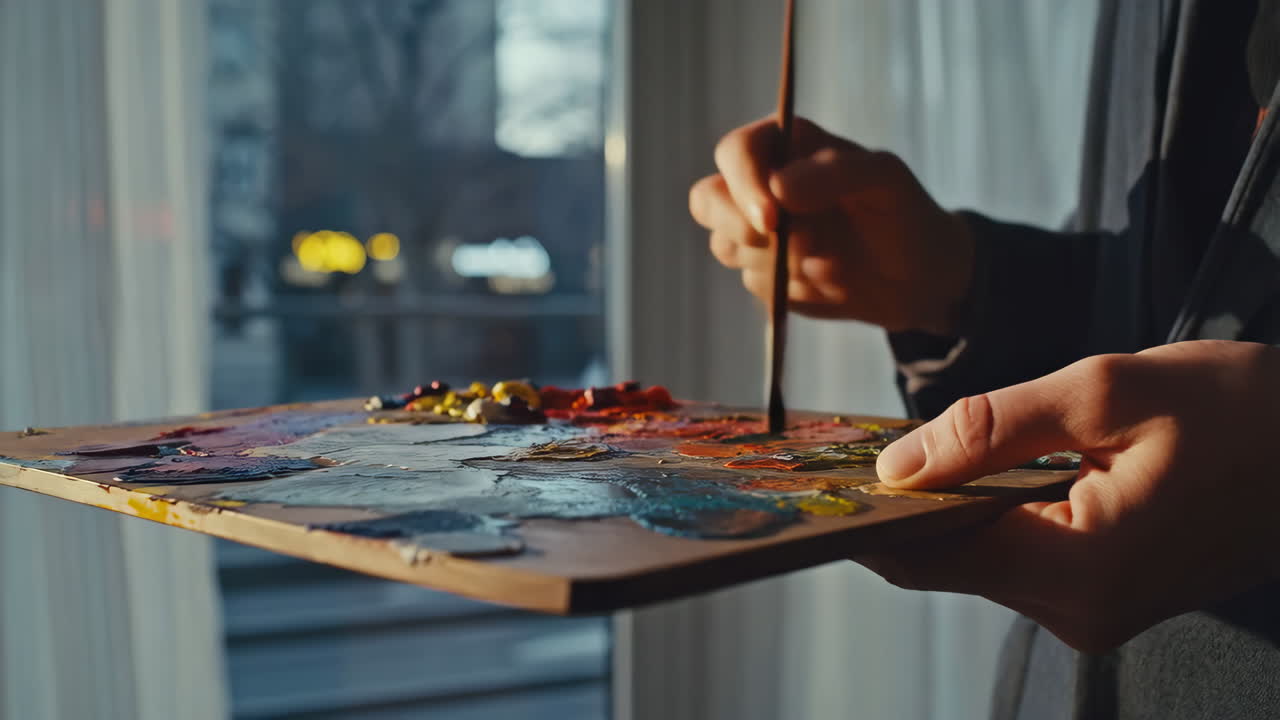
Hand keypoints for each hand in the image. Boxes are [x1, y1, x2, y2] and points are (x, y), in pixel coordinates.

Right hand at [689, 116, 973, 334]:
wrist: (917, 278)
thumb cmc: (902, 213)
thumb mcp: (885, 179)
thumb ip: (836, 173)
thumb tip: (778, 189)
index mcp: (784, 147)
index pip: (735, 152)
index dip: (744, 183)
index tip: (773, 218)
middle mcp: (760, 185)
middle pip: (708, 200)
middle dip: (745, 229)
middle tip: (803, 245)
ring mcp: (756, 232)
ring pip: (727, 246)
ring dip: (778, 263)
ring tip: (831, 262)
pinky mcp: (762, 273)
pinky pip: (754, 284)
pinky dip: (791, 288)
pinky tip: (828, 281)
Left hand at [858, 340, 1279, 652]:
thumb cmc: (1245, 412)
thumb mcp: (1109, 392)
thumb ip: (992, 429)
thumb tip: (896, 466)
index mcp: (1080, 565)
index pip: (927, 554)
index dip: (869, 513)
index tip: (825, 473)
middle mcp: (1078, 610)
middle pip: (946, 559)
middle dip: (907, 502)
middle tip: (868, 442)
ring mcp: (1094, 613)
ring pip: (979, 557)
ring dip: (952, 504)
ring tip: (936, 444)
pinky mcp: (1106, 598)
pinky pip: (1020, 556)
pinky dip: (994, 513)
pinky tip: (992, 466)